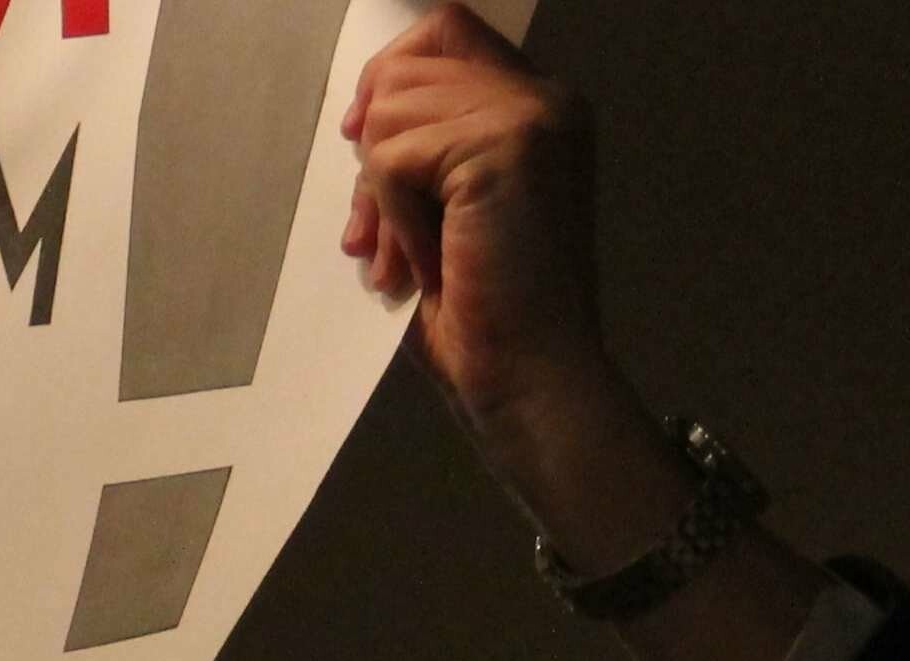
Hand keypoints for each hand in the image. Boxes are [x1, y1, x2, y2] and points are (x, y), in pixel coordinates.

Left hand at [341, 6, 613, 419]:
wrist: (530, 378)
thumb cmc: (484, 312)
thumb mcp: (445, 207)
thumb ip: (426, 146)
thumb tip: (361, 112)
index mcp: (541, 109)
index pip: (446, 31)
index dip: (390, 79)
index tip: (360, 145)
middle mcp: (548, 100)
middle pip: (410, 62)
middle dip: (374, 145)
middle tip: (372, 230)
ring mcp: (533, 118)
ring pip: (392, 110)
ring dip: (380, 195)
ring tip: (403, 258)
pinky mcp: (506, 146)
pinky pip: (395, 157)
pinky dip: (391, 217)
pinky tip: (424, 264)